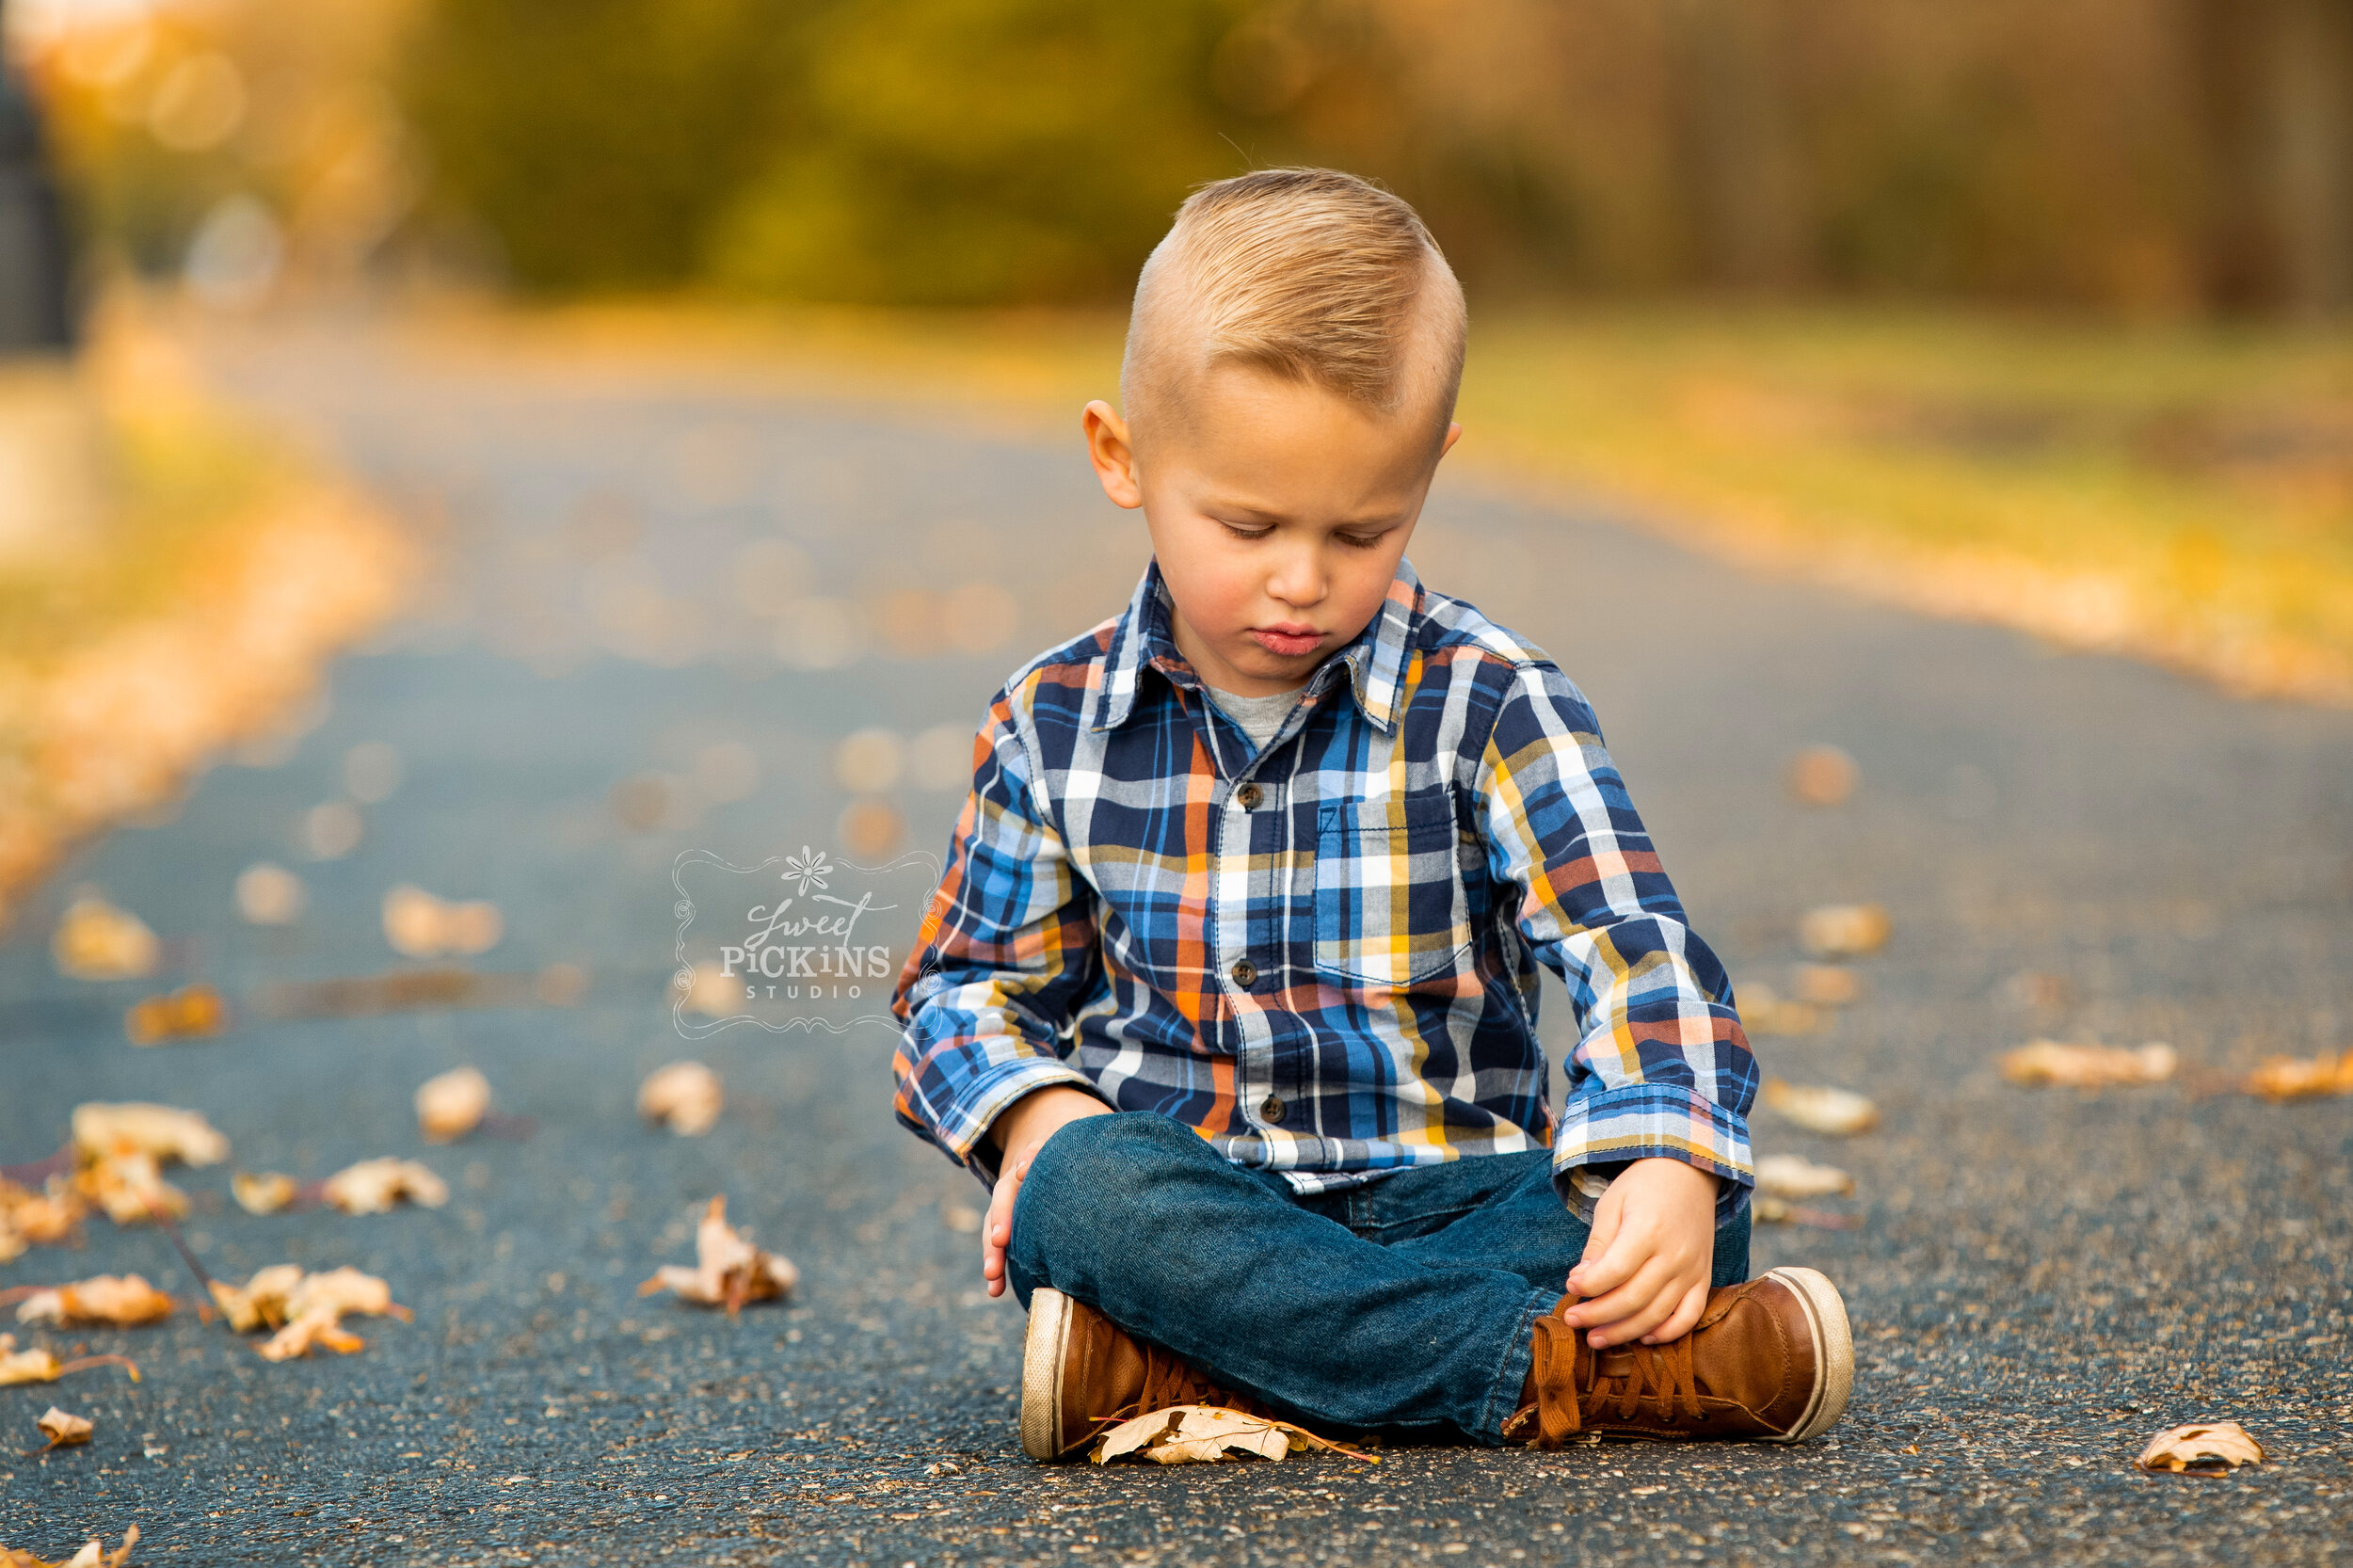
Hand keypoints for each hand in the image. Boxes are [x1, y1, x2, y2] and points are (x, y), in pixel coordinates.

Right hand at [979, 1087, 1113, 1298]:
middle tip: (1002, 1241)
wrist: (1063, 1131)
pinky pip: (998, 1234)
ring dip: (993, 1247)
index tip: (1025, 1169)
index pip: (1039, 1147)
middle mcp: (1029, 1169)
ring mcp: (1016, 1190)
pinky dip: (994, 1259)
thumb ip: (1133, 1152)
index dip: (1032, 1156)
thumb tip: (1182, 1163)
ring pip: (998, 1215)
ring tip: (994, 1278)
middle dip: (1004, 1214)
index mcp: (1055, 1146)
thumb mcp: (1112, 1140)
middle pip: (1009, 1188)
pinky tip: (996, 1287)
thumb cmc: (1101, 1149)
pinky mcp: (1012, 1211)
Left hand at [1560, 1157, 1718, 1348]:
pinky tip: (1643, 1337)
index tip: (1570, 1286)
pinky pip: (1690, 1316)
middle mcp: (1674, 1254)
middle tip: (1573, 1320)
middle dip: (1597, 1315)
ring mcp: (1692, 1270)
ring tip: (1596, 1338)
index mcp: (1648, 1230)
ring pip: (1657, 1314)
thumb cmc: (1644, 1186)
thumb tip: (1580, 1280)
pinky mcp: (1703, 1278)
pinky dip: (1668, 1333)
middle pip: (1633, 1298)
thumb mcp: (1612, 1204)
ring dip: (1624, 1332)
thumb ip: (1598, 1244)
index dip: (1588, 1285)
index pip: (1615, 1270)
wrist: (1690, 1174)